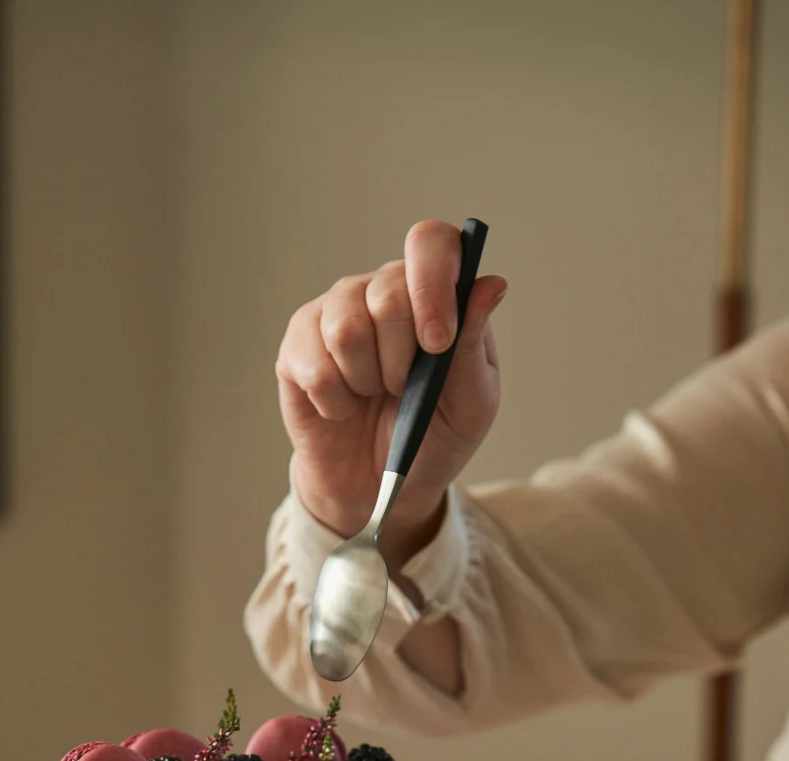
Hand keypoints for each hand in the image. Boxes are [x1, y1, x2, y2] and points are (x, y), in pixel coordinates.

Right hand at [276, 218, 506, 565]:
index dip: (433, 285)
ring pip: (346, 329)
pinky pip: (313, 364)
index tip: (436, 343)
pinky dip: (334, 401)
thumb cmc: (431, 439)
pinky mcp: (298, 346)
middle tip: (403, 389)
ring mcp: (335, 313)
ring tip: (372, 396)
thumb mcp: (471, 404)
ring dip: (365, 381)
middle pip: (387, 293)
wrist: (380, 487)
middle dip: (401, 360)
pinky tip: (342, 407)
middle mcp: (381, 291)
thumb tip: (490, 285)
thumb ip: (475, 344)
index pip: (430, 244)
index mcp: (433, 293)